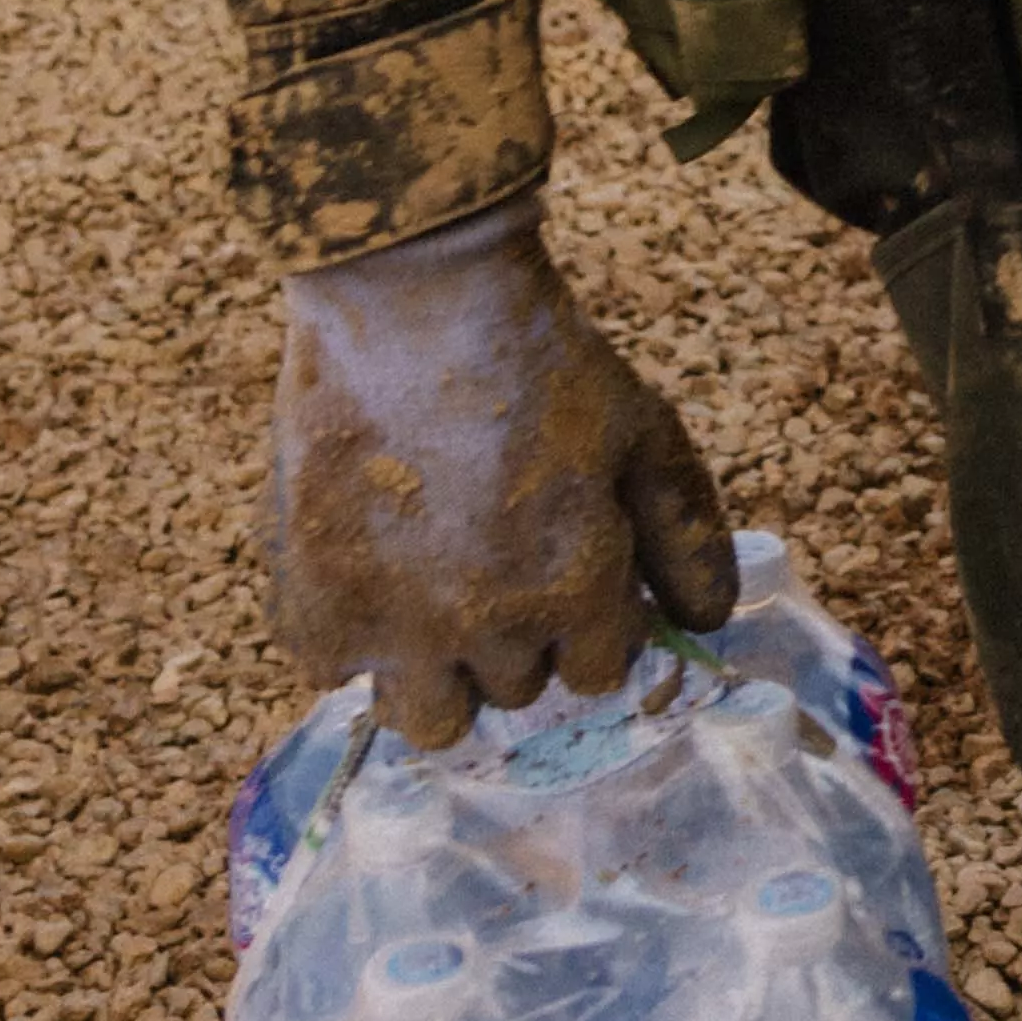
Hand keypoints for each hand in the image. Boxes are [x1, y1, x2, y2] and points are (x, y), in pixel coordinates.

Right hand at [265, 202, 736, 750]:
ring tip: (430, 599)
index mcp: (577, 592)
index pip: (596, 673)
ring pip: (426, 717)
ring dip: (435, 674)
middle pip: (515, 692)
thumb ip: (686, 539)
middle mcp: (489, 628)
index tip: (566, 573)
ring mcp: (395, 627)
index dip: (587, 624)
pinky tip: (366, 568)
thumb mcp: (647, 435)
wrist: (417, 303)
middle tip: (495, 563)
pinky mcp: (314, 607)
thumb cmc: (544, 361)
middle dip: (517, 642)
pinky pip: (333, 672)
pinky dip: (349, 636)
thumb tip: (707, 626)